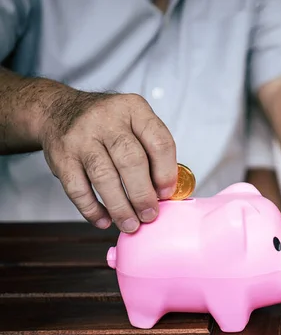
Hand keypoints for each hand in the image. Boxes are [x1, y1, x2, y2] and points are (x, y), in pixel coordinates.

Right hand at [41, 92, 177, 232]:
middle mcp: (107, 119)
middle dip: (143, 194)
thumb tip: (166, 193)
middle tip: (150, 215)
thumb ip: (152, 151)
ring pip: (104, 177)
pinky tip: (104, 221)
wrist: (58, 111)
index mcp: (134, 109)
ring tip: (130, 224)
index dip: (166, 172)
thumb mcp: (134, 122)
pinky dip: (92, 209)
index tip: (167, 193)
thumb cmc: (108, 124)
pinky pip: (77, 189)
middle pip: (131, 160)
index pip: (159, 141)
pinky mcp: (61, 157)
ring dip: (120, 207)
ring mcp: (81, 137)